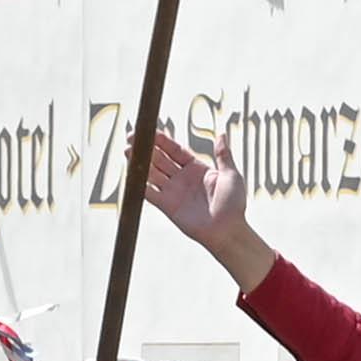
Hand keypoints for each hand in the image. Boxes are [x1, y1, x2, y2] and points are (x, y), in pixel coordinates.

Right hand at [140, 131, 272, 287]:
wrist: (227, 231)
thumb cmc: (233, 204)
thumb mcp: (231, 175)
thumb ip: (224, 155)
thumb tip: (222, 134)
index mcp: (196, 168)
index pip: (175, 150)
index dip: (162, 140)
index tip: (149, 130)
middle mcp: (182, 178)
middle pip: (160, 159)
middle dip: (146, 148)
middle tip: (131, 137)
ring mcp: (173, 192)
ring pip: (152, 173)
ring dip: (140, 163)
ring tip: (128, 151)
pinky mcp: (167, 206)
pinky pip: (150, 193)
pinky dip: (140, 185)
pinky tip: (131, 174)